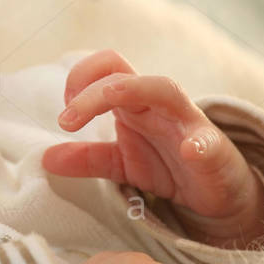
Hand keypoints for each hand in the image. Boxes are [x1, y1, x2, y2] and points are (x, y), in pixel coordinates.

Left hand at [41, 49, 263, 249]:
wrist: (218, 193)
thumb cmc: (170, 166)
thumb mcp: (122, 164)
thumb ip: (87, 158)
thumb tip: (46, 158)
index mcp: (135, 104)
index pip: (106, 70)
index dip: (79, 82)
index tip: (64, 117)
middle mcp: (159, 105)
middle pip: (125, 75)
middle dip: (90, 91)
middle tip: (65, 121)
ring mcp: (188, 124)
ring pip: (164, 89)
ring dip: (130, 91)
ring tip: (106, 104)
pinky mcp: (214, 151)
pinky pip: (207, 141)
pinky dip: (198, 143)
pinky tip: (188, 151)